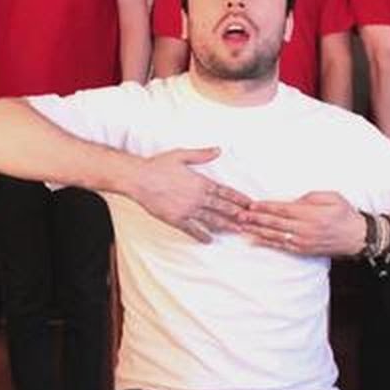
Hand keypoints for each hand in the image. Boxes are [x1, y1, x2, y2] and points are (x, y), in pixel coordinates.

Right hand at [127, 147, 251, 242]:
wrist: (139, 179)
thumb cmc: (158, 165)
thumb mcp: (181, 155)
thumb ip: (202, 154)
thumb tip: (218, 150)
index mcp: (200, 182)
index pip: (224, 191)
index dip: (238, 198)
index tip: (249, 203)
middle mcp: (197, 197)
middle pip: (222, 207)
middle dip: (237, 214)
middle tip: (250, 220)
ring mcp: (188, 210)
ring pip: (211, 219)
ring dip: (225, 225)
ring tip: (237, 231)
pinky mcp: (176, 219)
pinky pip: (192, 229)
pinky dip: (202, 235)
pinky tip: (209, 240)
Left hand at [237, 191, 365, 257]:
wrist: (357, 237)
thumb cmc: (345, 214)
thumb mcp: (332, 197)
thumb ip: (311, 197)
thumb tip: (293, 200)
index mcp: (311, 214)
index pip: (282, 209)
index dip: (266, 207)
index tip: (252, 204)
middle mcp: (305, 229)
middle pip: (275, 223)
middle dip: (255, 218)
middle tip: (239, 214)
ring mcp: (302, 242)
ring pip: (274, 235)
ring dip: (256, 230)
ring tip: (241, 226)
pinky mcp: (303, 250)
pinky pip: (280, 246)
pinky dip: (266, 242)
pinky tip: (254, 239)